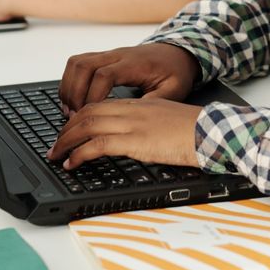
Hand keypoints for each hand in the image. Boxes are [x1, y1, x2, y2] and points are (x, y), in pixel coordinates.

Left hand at [47, 97, 202, 168]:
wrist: (213, 131)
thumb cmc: (198, 131)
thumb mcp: (170, 122)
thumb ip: (152, 125)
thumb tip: (141, 139)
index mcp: (142, 105)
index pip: (102, 105)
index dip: (81, 116)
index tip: (71, 129)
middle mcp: (134, 110)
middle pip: (88, 112)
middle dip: (67, 128)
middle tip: (56, 143)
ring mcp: (133, 124)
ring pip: (87, 126)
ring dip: (66, 141)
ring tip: (56, 155)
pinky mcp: (135, 141)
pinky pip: (97, 145)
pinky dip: (79, 154)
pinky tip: (72, 163)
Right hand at [58, 43, 200, 112]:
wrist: (178, 53)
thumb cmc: (176, 72)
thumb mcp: (174, 90)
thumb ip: (154, 102)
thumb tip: (134, 118)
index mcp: (135, 64)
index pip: (105, 75)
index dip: (93, 95)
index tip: (89, 115)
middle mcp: (118, 55)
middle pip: (84, 66)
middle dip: (74, 93)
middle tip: (74, 117)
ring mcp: (109, 54)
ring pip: (77, 62)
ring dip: (68, 86)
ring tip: (69, 111)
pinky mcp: (104, 57)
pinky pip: (78, 63)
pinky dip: (70, 80)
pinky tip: (72, 99)